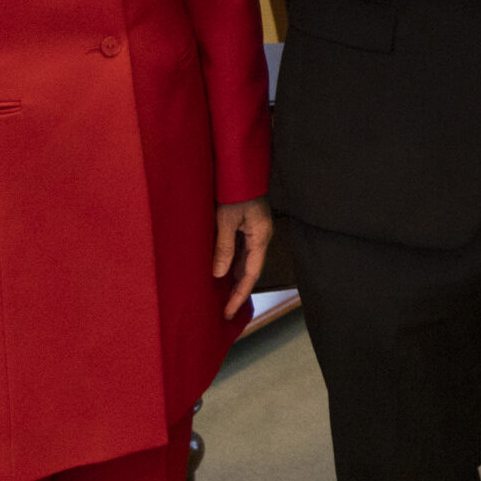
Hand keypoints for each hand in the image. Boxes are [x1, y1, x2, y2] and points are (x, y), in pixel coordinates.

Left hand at [213, 195, 274, 318]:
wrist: (241, 168)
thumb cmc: (236, 192)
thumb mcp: (227, 220)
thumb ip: (224, 247)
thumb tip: (219, 275)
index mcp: (260, 237)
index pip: (251, 274)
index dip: (239, 294)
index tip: (228, 312)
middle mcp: (261, 237)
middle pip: (251, 270)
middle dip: (238, 291)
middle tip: (225, 310)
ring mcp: (256, 231)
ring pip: (246, 261)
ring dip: (235, 279)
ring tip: (223, 296)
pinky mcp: (249, 226)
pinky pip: (242, 251)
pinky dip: (233, 265)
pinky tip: (224, 272)